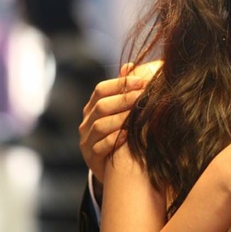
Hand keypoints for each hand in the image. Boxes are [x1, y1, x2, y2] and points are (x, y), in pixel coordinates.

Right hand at [79, 61, 160, 182]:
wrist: (113, 165)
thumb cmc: (120, 131)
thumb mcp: (121, 111)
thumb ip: (124, 90)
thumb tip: (130, 66)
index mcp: (93, 107)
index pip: (101, 90)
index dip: (121, 84)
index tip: (142, 82)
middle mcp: (86, 122)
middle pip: (101, 106)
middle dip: (124, 100)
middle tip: (143, 96)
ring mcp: (86, 141)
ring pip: (100, 126)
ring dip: (120, 119)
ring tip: (137, 115)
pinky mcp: (91, 158)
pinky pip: (100, 147)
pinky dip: (114, 140)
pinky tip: (127, 136)